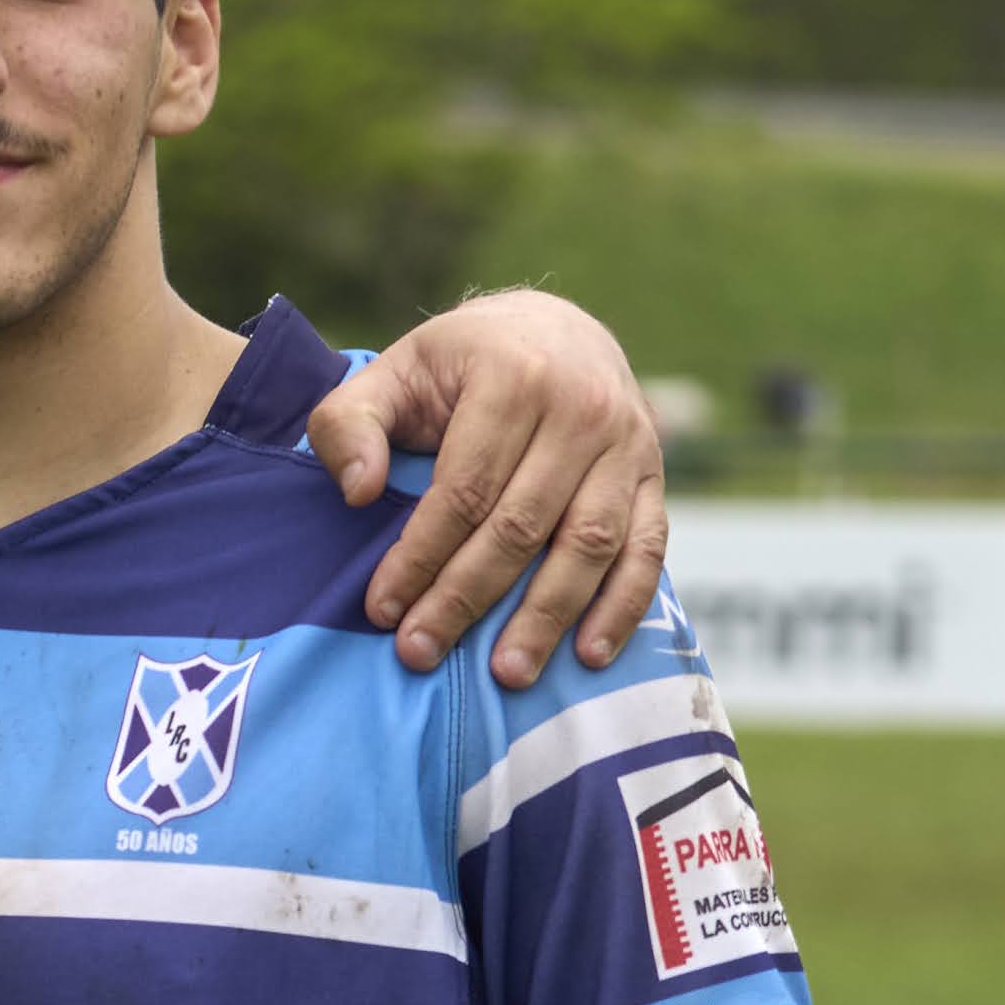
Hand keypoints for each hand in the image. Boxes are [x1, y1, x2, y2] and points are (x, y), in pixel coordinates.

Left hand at [308, 287, 669, 684]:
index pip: (463, 489)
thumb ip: (350, 423)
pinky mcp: (654, 476)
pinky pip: (648, 548)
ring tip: (506, 674)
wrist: (555, 330)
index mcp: (513, 379)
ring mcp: (628, 445)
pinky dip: (623, 606)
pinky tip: (590, 655)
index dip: (420, 555)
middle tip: (421, 653)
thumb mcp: (393, 373)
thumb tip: (357, 491)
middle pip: (521, 525)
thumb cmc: (458, 365)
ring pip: (589, 544)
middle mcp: (581, 410)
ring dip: (547, 615)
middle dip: (467, 597)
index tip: (383, 609)